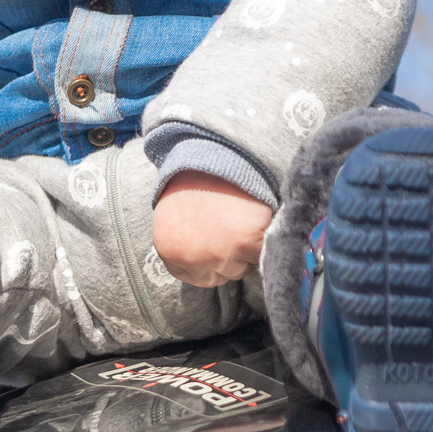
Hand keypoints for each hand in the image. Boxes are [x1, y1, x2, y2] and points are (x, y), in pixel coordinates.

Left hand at [151, 171, 273, 287]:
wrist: (215, 153)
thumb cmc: (195, 183)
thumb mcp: (175, 219)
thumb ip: (185, 248)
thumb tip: (207, 270)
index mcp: (170, 251)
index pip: (197, 278)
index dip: (211, 263)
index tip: (217, 245)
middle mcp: (194, 258)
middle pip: (223, 275)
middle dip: (229, 256)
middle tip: (229, 228)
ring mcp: (223, 252)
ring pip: (243, 267)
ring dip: (246, 250)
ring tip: (239, 221)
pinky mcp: (248, 241)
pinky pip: (261, 255)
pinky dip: (262, 240)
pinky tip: (252, 220)